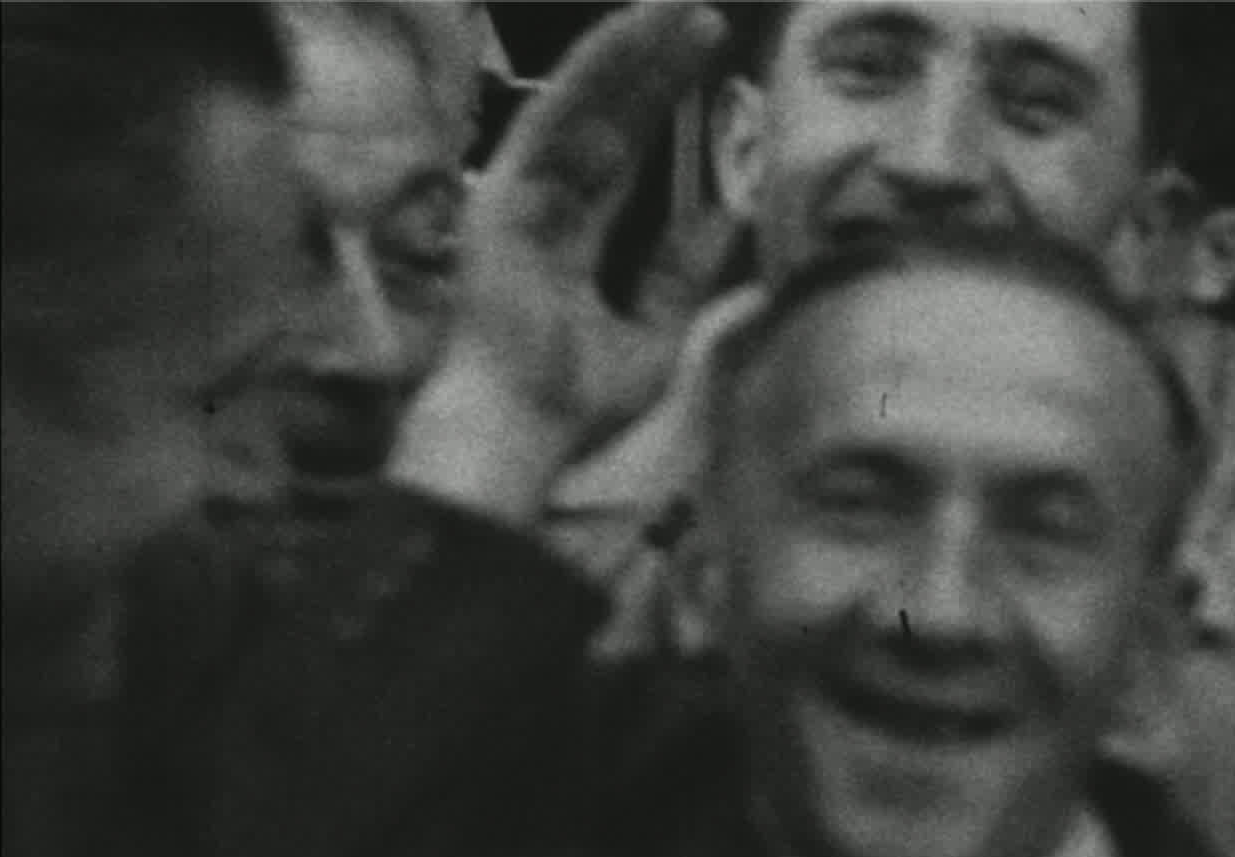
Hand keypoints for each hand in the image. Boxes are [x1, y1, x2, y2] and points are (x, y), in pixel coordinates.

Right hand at [391, 3, 735, 520]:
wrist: (525, 436)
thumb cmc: (576, 403)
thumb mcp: (653, 334)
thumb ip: (682, 276)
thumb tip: (726, 223)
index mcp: (574, 237)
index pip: (629, 160)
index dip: (668, 115)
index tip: (714, 76)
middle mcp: (546, 207)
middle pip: (611, 121)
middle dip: (658, 69)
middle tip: (707, 19)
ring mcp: (522, 197)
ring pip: (586, 107)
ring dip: (636, 54)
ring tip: (687, 13)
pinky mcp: (508, 196)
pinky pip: (558, 120)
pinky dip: (596, 77)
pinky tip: (635, 37)